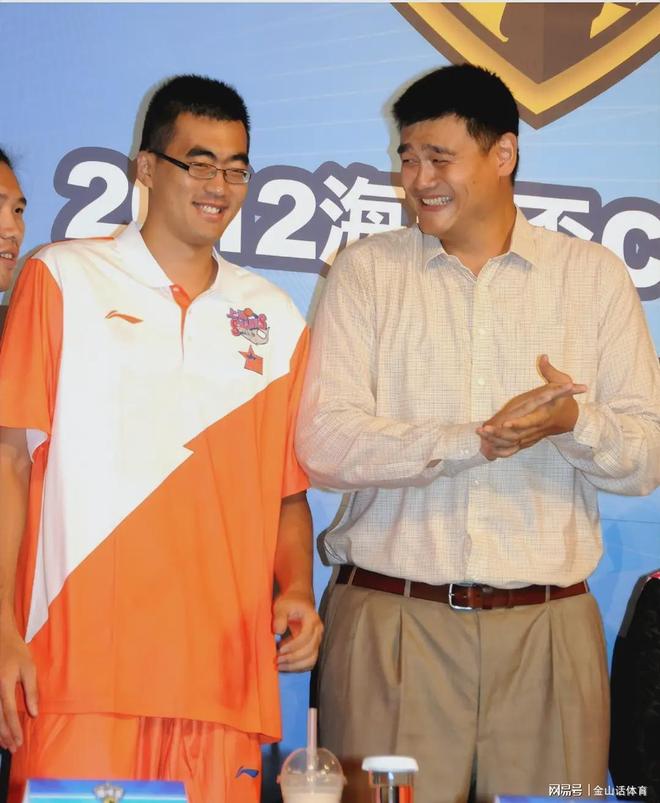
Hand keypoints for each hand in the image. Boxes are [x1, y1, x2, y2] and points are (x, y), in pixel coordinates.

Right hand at [0, 618, 37, 751]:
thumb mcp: (29, 668)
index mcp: (4, 685)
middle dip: (5, 736)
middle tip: (13, 748)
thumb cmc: (16, 652)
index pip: (8, 713)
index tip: (19, 742)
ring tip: (5, 744)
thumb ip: (32, 691)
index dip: (14, 730)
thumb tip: (34, 713)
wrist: (0, 638)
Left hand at [273, 589, 322, 672]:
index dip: (293, 645)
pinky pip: (309, 663)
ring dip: (295, 666)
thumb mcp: (282, 605)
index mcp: (312, 620)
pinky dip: (297, 667)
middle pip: (310, 651)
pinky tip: (285, 666)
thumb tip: (278, 631)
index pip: (306, 637)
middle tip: (276, 660)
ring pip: (311, 660)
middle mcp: (318, 632)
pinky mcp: (313, 648)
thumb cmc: (290, 603)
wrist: (299, 601)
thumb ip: (279, 617)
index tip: (279, 649)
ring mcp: (317, 641)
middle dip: (292, 658)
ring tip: (279, 666)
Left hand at [477, 356, 586, 459]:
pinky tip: (487, 450)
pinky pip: (514, 449)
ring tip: (480, 434)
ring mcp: (532, 436)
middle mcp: (537, 428)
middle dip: (499, 434)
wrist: (570, 418)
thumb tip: (543, 357)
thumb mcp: (562, 381)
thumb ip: (550, 371)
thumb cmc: (564, 399)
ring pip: (513, 443)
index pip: (531, 421)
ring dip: (495, 441)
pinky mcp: (527, 440)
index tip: (505, 423)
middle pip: (517, 435)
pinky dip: (501, 451)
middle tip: (484, 429)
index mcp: (544, 415)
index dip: (519, 423)